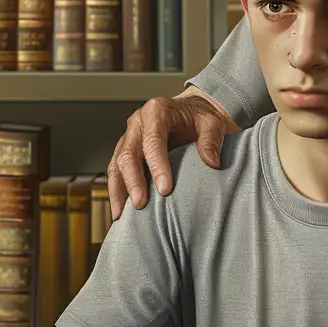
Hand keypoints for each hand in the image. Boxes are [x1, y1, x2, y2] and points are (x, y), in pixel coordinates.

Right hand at [107, 94, 238, 216]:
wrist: (191, 113)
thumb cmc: (199, 119)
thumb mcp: (212, 123)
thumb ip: (211, 141)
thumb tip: (211, 163)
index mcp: (157, 112)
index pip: (153, 141)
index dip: (157, 166)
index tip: (165, 190)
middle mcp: (138, 123)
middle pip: (128, 154)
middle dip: (133, 181)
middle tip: (140, 204)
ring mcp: (128, 137)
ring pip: (116, 165)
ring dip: (118, 191)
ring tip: (122, 215)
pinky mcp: (124, 151)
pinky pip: (115, 172)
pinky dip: (116, 191)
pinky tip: (120, 211)